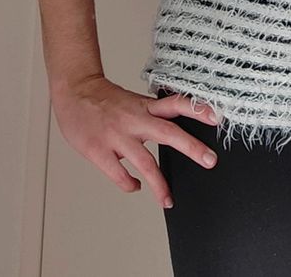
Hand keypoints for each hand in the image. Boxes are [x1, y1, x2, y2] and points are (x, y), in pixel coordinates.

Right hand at [50, 75, 221, 208]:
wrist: (74, 92)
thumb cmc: (104, 99)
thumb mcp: (134, 101)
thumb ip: (152, 115)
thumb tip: (174, 131)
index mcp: (145, 106)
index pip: (176, 104)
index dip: (197, 110)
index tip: (216, 118)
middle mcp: (135, 119)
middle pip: (168, 133)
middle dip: (191, 148)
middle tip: (210, 160)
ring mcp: (117, 136)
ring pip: (145, 162)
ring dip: (159, 184)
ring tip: (168, 199)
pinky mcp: (99, 150)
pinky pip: (119, 174)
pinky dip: (130, 184)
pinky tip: (136, 187)